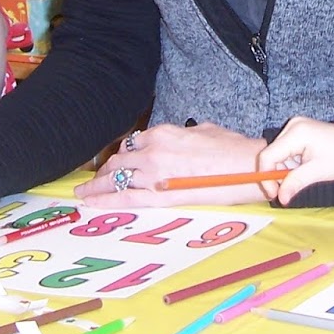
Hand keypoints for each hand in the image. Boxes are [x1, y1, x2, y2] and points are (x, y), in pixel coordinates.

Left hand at [74, 123, 266, 206]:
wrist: (247, 167)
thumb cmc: (231, 148)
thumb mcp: (203, 130)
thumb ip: (182, 136)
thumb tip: (179, 140)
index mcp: (163, 133)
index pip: (132, 144)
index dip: (122, 155)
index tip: (117, 162)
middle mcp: (152, 151)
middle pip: (118, 161)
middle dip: (103, 172)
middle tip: (93, 180)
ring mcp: (154, 175)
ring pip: (116, 179)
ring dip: (97, 187)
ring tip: (85, 193)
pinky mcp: (160, 197)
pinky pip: (126, 198)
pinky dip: (105, 201)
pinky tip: (91, 203)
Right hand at [256, 116, 333, 204]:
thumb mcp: (318, 172)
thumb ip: (295, 183)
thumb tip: (279, 198)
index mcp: (296, 132)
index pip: (268, 156)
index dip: (266, 177)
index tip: (274, 195)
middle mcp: (293, 125)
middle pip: (271, 155)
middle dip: (276, 175)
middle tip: (287, 192)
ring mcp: (297, 126)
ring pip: (279, 154)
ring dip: (286, 171)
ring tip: (304, 177)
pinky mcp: (301, 131)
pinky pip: (287, 150)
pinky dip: (292, 164)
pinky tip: (306, 169)